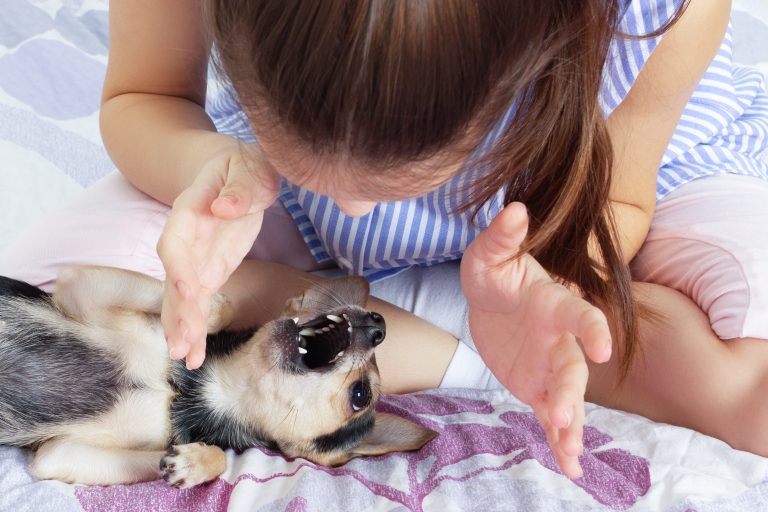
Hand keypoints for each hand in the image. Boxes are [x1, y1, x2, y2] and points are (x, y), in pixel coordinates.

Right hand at [158, 145, 279, 368]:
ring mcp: (194, 259)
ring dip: (183, 326)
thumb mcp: (248, 167)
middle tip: (182, 342)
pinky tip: (194, 354)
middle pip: (175, 277)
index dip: (179, 265)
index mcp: (191, 210)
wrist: (233, 169)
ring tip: (185, 356)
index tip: (188, 288)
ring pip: (182, 297)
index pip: (176, 240)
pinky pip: (197, 303)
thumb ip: (239, 187)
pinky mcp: (207, 272)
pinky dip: (195, 326)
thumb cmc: (242, 165)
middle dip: (179, 310)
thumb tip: (225, 208)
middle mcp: (185, 239)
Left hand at [460, 202, 611, 477]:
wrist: (489, 300)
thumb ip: (502, 236)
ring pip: (568, 400)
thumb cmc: (494, 272)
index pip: (580, 315)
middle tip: (562, 417)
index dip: (593, 329)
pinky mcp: (537, 388)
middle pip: (573, 368)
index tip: (601, 347)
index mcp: (554, 305)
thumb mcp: (489, 254)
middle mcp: (561, 340)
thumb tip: (514, 209)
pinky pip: (551, 417)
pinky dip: (562, 441)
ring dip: (571, 426)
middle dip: (570, 393)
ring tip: (572, 457)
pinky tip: (571, 466)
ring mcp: (551, 367)